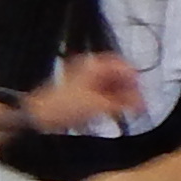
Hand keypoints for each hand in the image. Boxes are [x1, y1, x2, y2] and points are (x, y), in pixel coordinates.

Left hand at [10, 51, 145, 134]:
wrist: (37, 116)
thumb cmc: (64, 106)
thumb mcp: (98, 105)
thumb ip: (123, 103)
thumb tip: (142, 103)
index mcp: (94, 65)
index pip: (123, 65)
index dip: (135, 78)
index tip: (143, 92)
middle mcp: (90, 69)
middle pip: (118, 75)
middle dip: (130, 89)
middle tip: (138, 105)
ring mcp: (84, 80)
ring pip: (111, 85)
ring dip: (121, 97)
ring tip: (127, 111)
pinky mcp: (80, 91)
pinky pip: (102, 93)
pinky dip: (110, 101)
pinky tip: (114, 112)